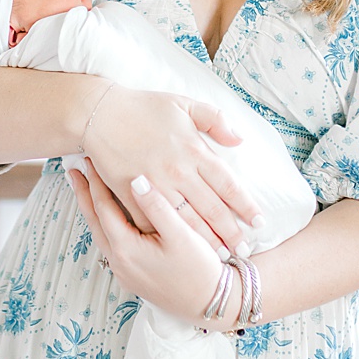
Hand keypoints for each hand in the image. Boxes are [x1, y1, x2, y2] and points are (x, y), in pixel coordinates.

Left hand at [67, 164, 225, 325]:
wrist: (213, 305)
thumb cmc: (200, 271)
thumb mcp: (181, 235)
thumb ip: (157, 207)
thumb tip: (135, 180)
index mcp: (126, 249)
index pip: (103, 208)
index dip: (95, 182)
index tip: (89, 161)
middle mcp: (118, 262)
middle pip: (94, 221)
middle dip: (84, 194)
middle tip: (73, 171)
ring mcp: (123, 272)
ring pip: (101, 233)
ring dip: (94, 210)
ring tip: (88, 190)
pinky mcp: (132, 277)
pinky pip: (112, 244)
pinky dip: (107, 225)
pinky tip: (111, 217)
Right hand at [78, 85, 258, 254]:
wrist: (99, 113)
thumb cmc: (141, 107)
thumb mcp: (183, 104)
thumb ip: (214, 119)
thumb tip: (239, 139)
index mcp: (194, 150)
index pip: (229, 185)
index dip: (246, 206)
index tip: (259, 221)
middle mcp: (178, 171)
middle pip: (212, 209)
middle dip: (231, 232)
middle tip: (245, 249)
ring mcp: (155, 185)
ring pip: (187, 220)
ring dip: (206, 239)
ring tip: (221, 254)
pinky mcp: (132, 194)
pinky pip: (154, 220)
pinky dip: (169, 235)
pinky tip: (181, 247)